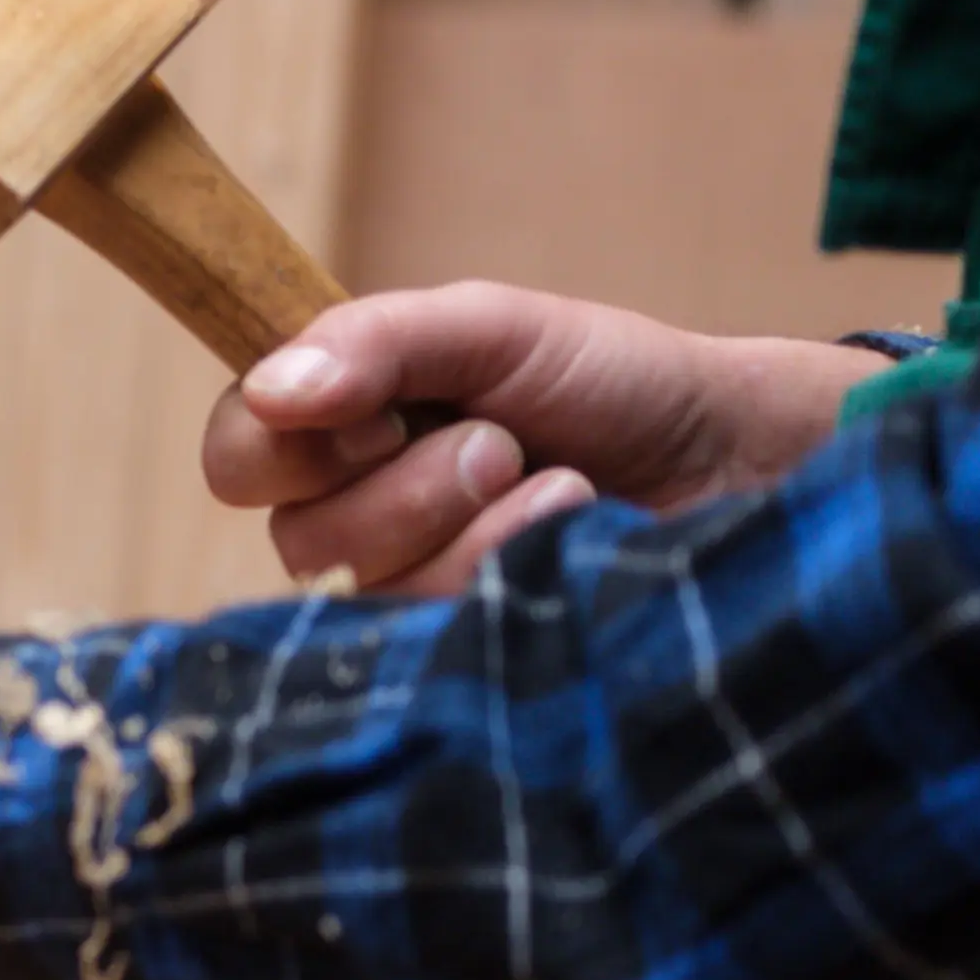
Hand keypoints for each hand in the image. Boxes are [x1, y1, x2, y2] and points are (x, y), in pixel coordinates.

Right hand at [207, 283, 874, 594]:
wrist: (743, 458)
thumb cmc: (616, 382)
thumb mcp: (494, 326)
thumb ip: (377, 340)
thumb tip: (272, 391)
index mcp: (342, 433)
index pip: (236, 455)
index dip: (288, 441)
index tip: (378, 411)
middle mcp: (359, 519)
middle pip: (296, 533)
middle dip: (408, 481)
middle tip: (499, 443)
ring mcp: (415, 593)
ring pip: (367, 588)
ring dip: (472, 522)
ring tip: (557, 485)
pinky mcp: (468, 653)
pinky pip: (433, 631)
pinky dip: (509, 565)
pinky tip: (571, 533)